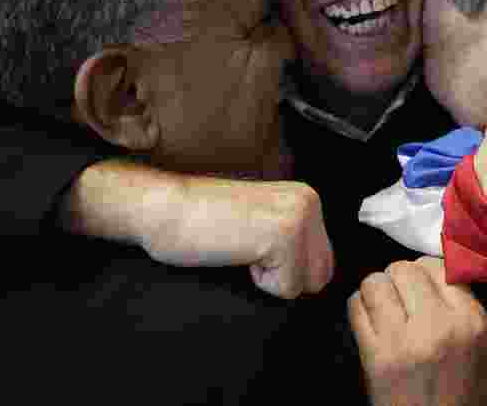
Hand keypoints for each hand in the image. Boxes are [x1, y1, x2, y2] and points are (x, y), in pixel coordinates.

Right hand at [62, 160, 333, 298]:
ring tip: (241, 249)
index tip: (251, 245)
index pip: (322, 263)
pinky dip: (257, 282)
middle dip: (283, 277)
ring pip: (304, 284)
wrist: (164, 207)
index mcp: (307, 198)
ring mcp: (299, 217)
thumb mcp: (260, 222)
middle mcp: (310, 202)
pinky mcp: (285, 236)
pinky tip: (236, 251)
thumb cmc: (201, 221)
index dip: (284, 269)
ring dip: (271, 280)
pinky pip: (286, 289)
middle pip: (320, 276)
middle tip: (245, 249)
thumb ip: (293, 239)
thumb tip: (317, 274)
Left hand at [348, 257, 486, 405]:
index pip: (439, 266)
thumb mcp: (484, 349)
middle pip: (404, 269)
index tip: (421, 285)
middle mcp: (440, 325)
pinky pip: (356, 307)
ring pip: (375, 281)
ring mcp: (405, 340)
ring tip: (383, 308)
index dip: (425, 272)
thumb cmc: (464, 396)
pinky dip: (359, 309)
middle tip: (400, 298)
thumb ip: (466, 306)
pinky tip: (370, 323)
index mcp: (472, 322)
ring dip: (376, 291)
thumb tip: (439, 267)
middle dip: (398, 279)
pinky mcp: (376, 357)